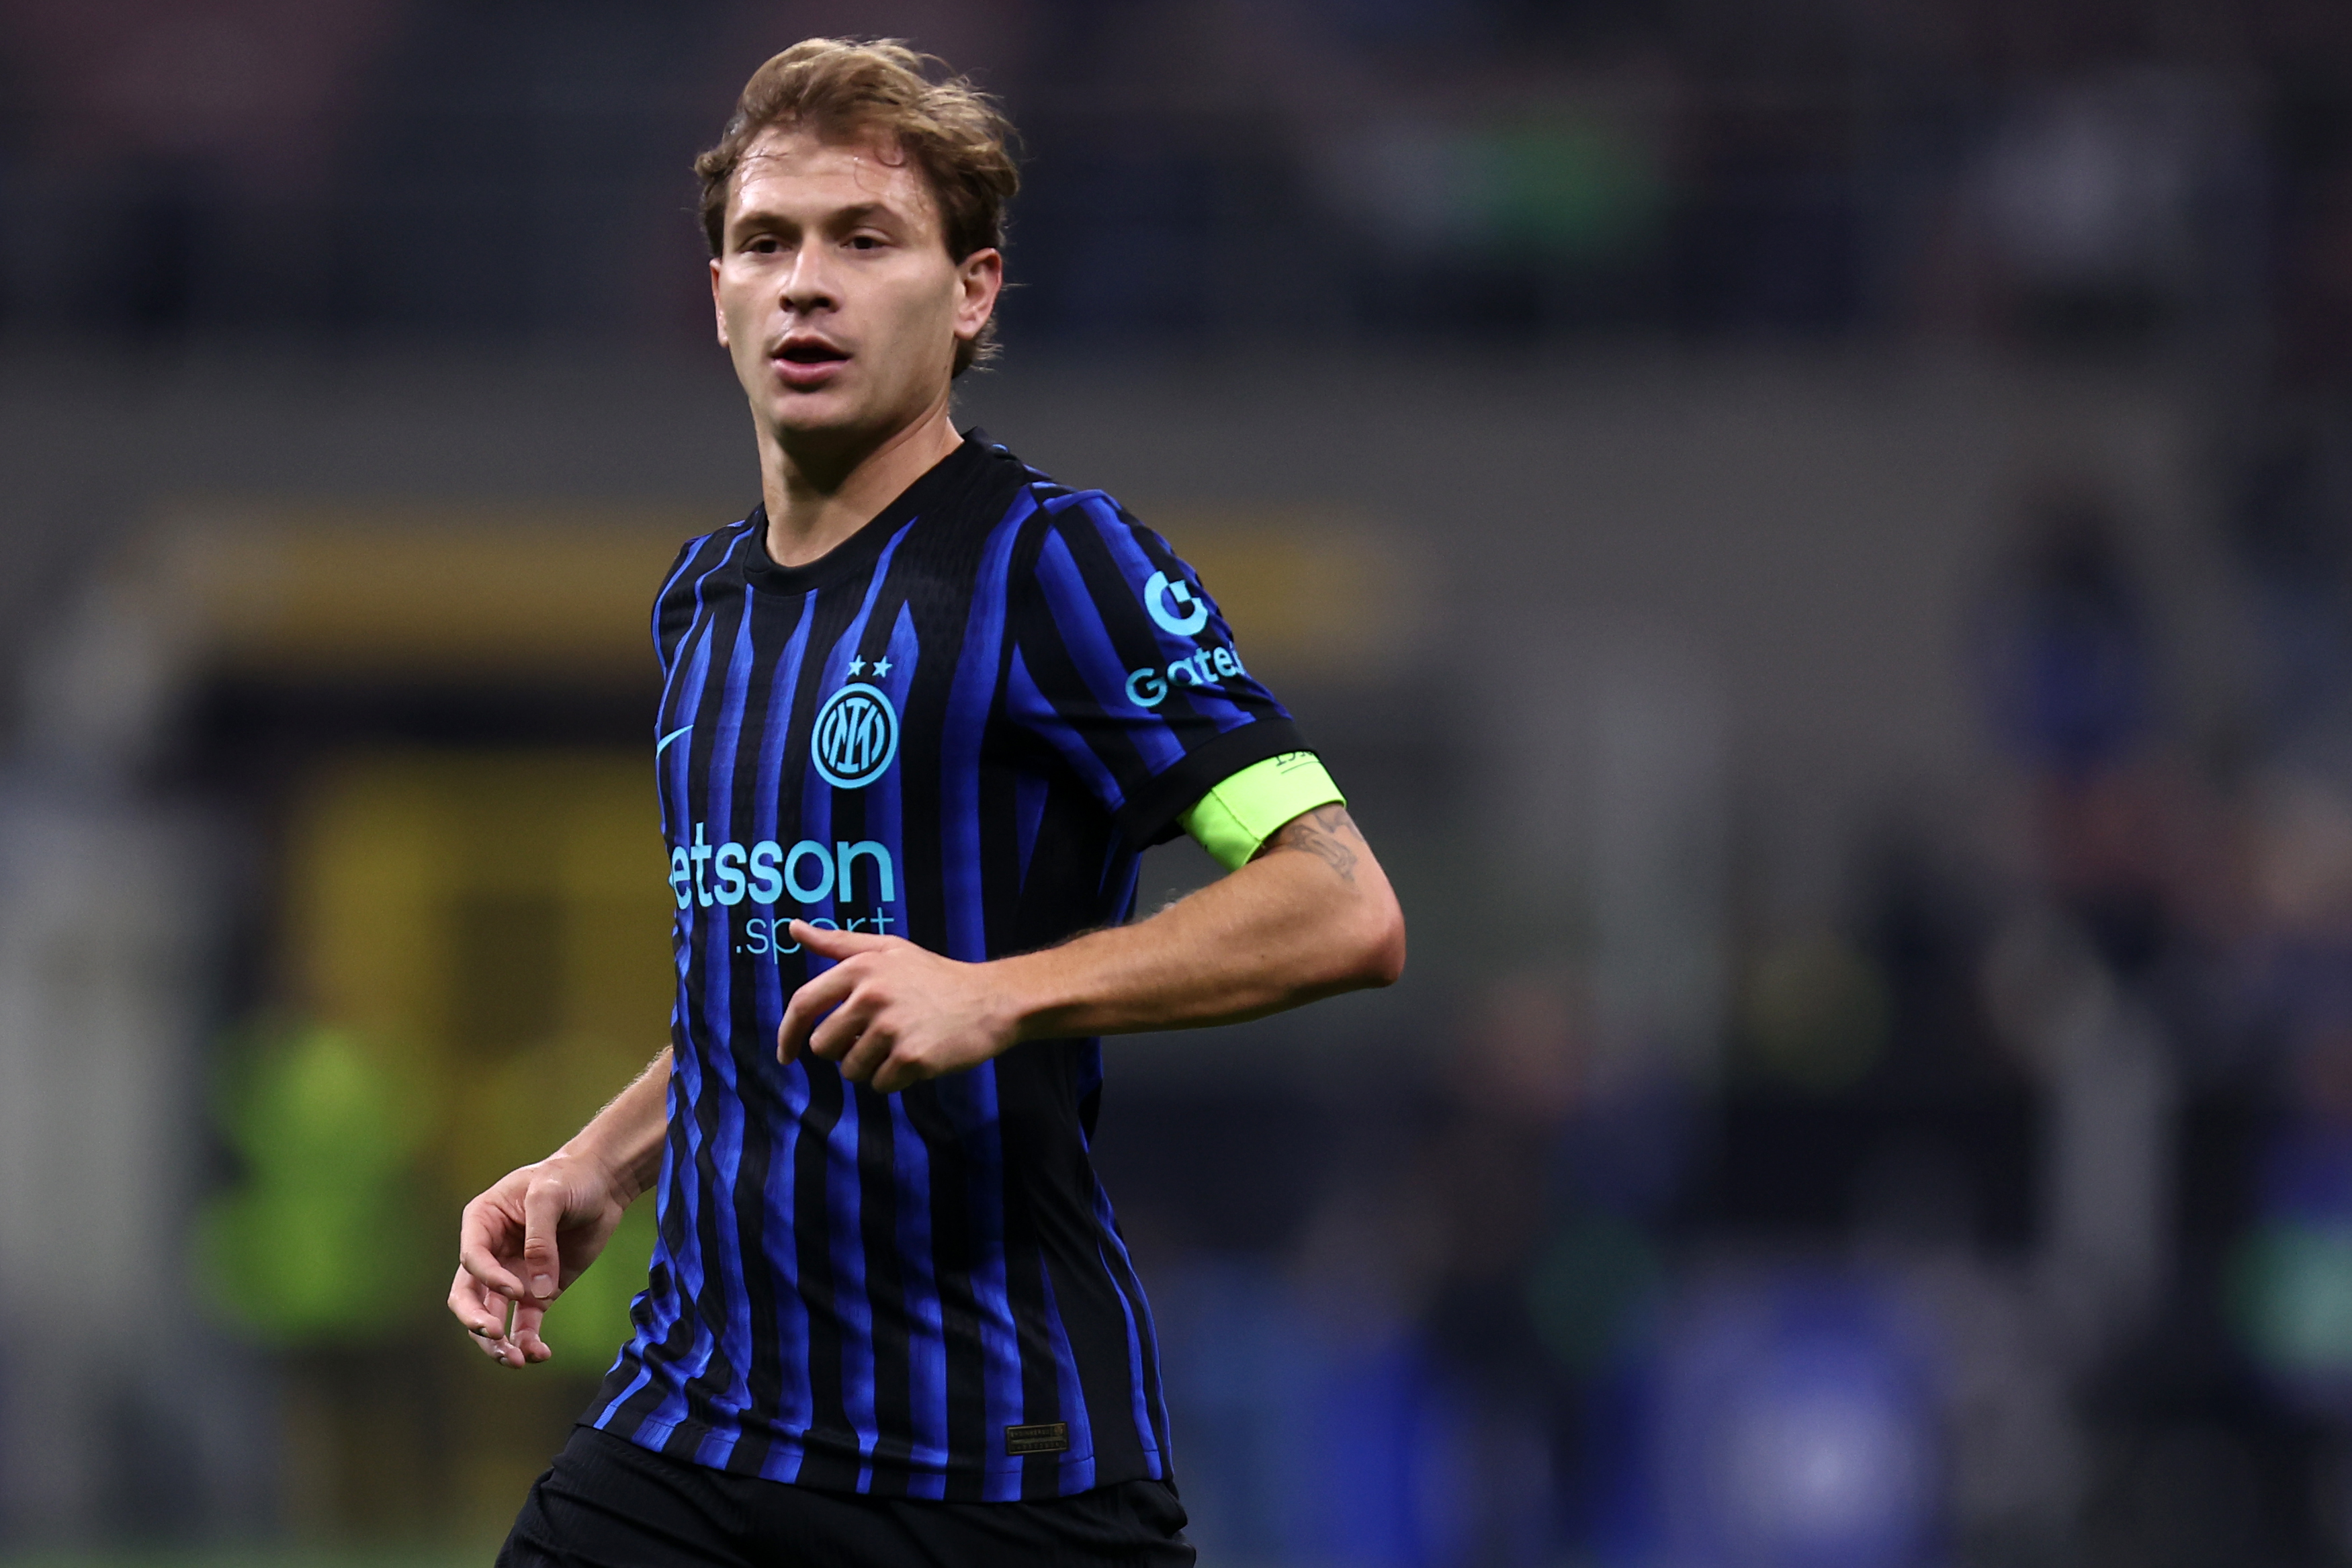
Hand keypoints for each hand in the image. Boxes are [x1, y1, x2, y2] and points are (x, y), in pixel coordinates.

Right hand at [447, 1152, 631, 1368]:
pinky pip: (525, 1324)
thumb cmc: (569, 1179)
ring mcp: (513, 1276)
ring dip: (498, 1342)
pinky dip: (528, 1342)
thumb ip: (541, 1240)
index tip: (516, 1289)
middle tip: (495, 1335)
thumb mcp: (549, 1195)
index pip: (471, 1260)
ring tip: (516, 1360)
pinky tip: (540, 1355)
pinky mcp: (539, 1291)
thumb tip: (539, 1292)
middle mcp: (490, 1254)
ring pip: (493, 1317)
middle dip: (476, 1320)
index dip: (488, 1279)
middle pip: (468, 1296)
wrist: (602, 1184)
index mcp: (481, 1223)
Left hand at [777, 921, 1020, 1092]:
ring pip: (850, 1070)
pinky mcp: (911, 1057)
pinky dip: (894, 1079)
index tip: (785, 1054)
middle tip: (876, 1038)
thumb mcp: (888, 950)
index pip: (803, 1004)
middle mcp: (871, 996)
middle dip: (844, 1050)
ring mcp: (891, 1028)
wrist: (991, 1001)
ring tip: (900, 1045)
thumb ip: (837, 942)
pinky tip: (916, 1058)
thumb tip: (793, 928)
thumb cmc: (935, 976)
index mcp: (860, 968)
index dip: (787, 1033)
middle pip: (824, 1046)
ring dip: (870, 1067)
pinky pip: (879, 1084)